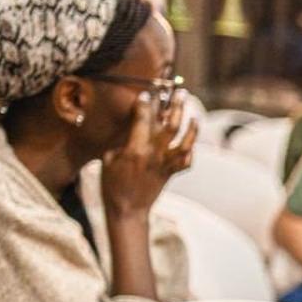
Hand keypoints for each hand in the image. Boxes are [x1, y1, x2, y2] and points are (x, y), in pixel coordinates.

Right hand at [100, 93, 197, 217]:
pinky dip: (191, 149)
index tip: (146, 93)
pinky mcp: (172, 173)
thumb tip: (131, 124)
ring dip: (191, 125)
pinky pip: (187, 159)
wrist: (127, 210)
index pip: (143, 120)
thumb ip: (121, 141)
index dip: (145, 104)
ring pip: (185, 141)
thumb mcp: (108, 158)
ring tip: (193, 114)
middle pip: (170, 125)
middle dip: (176, 106)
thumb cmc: (111, 184)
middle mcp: (154, 155)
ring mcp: (165, 164)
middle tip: (180, 92)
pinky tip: (191, 139)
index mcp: (135, 149)